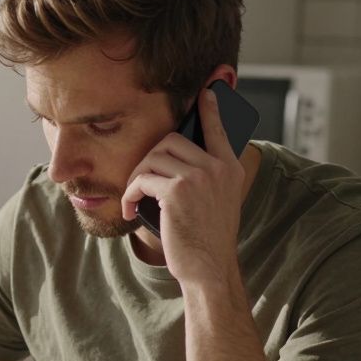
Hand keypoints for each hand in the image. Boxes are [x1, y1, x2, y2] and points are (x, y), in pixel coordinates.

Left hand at [120, 88, 244, 286]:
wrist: (209, 270)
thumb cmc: (206, 242)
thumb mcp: (216, 204)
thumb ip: (205, 179)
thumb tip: (174, 161)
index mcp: (230, 169)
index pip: (219, 129)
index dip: (210, 109)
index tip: (206, 91)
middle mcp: (218, 168)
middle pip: (171, 141)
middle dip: (148, 160)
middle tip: (141, 183)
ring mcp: (199, 177)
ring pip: (153, 157)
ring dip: (136, 178)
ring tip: (135, 200)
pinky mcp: (178, 191)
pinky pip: (142, 180)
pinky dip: (130, 195)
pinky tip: (132, 211)